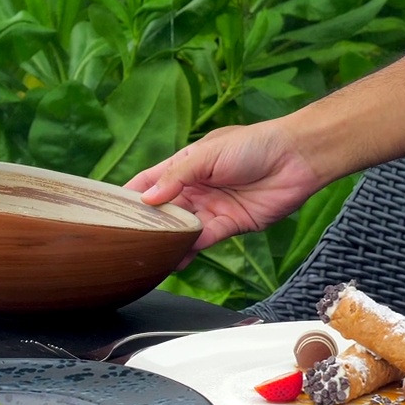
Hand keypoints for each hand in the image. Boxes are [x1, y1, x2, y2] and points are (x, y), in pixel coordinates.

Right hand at [125, 122, 323, 259]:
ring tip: (146, 256)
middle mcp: (194, 188)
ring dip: (166, 241)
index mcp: (184, 166)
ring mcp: (210, 208)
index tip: (107, 211)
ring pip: (181, 228)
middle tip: (123, 241)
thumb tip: (146, 200)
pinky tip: (174, 259)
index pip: (149, 182)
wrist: (296, 158)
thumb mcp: (207, 155)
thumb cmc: (252, 145)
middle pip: (162, 210)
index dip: (129, 195)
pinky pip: (203, 240)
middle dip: (146, 224)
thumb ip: (176, 178)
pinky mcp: (229, 224)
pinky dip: (189, 249)